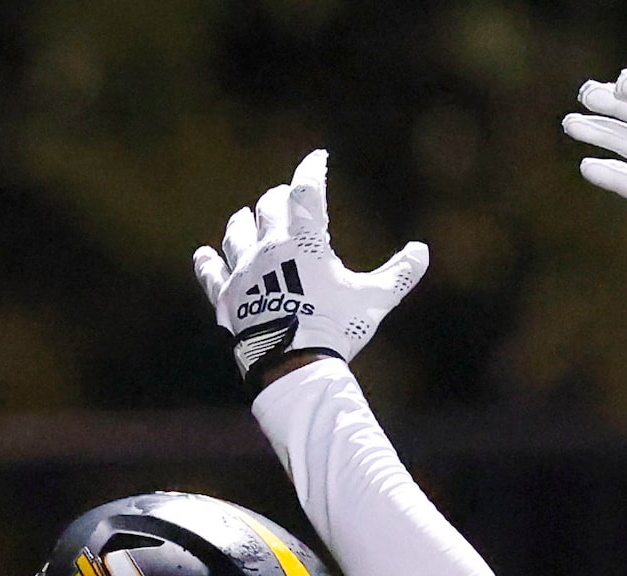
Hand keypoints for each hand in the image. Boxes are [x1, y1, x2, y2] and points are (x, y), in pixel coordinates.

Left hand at [194, 151, 428, 387]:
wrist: (295, 366)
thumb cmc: (336, 328)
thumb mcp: (375, 300)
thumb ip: (399, 274)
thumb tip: (422, 251)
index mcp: (305, 240)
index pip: (307, 190)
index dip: (312, 169)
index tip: (317, 158)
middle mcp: (269, 247)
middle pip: (268, 206)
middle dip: (280, 199)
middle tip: (288, 199)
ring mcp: (244, 271)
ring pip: (237, 232)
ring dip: (245, 222)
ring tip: (248, 219)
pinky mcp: (226, 298)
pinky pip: (211, 273)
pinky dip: (207, 262)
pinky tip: (204, 254)